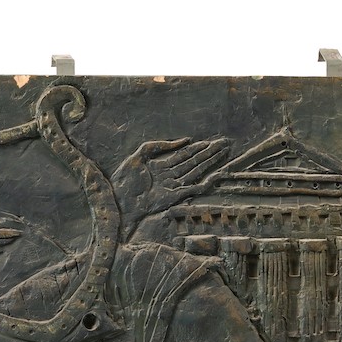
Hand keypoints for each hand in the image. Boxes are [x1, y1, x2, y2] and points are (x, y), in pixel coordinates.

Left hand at [111, 137, 230, 228]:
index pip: (183, 154)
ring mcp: (172, 186)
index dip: (198, 147)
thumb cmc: (123, 180)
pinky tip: (214, 176)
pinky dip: (203, 184)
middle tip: (224, 144)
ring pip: (195, 171)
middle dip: (209, 153)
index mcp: (160, 166)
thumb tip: (183, 141)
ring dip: (209, 162)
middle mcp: (169, 176)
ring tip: (222, 152)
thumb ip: (158, 146)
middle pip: (193, 161)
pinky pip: (192, 190)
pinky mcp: (173, 198)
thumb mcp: (139, 156)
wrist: (117, 200)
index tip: (211, 141)